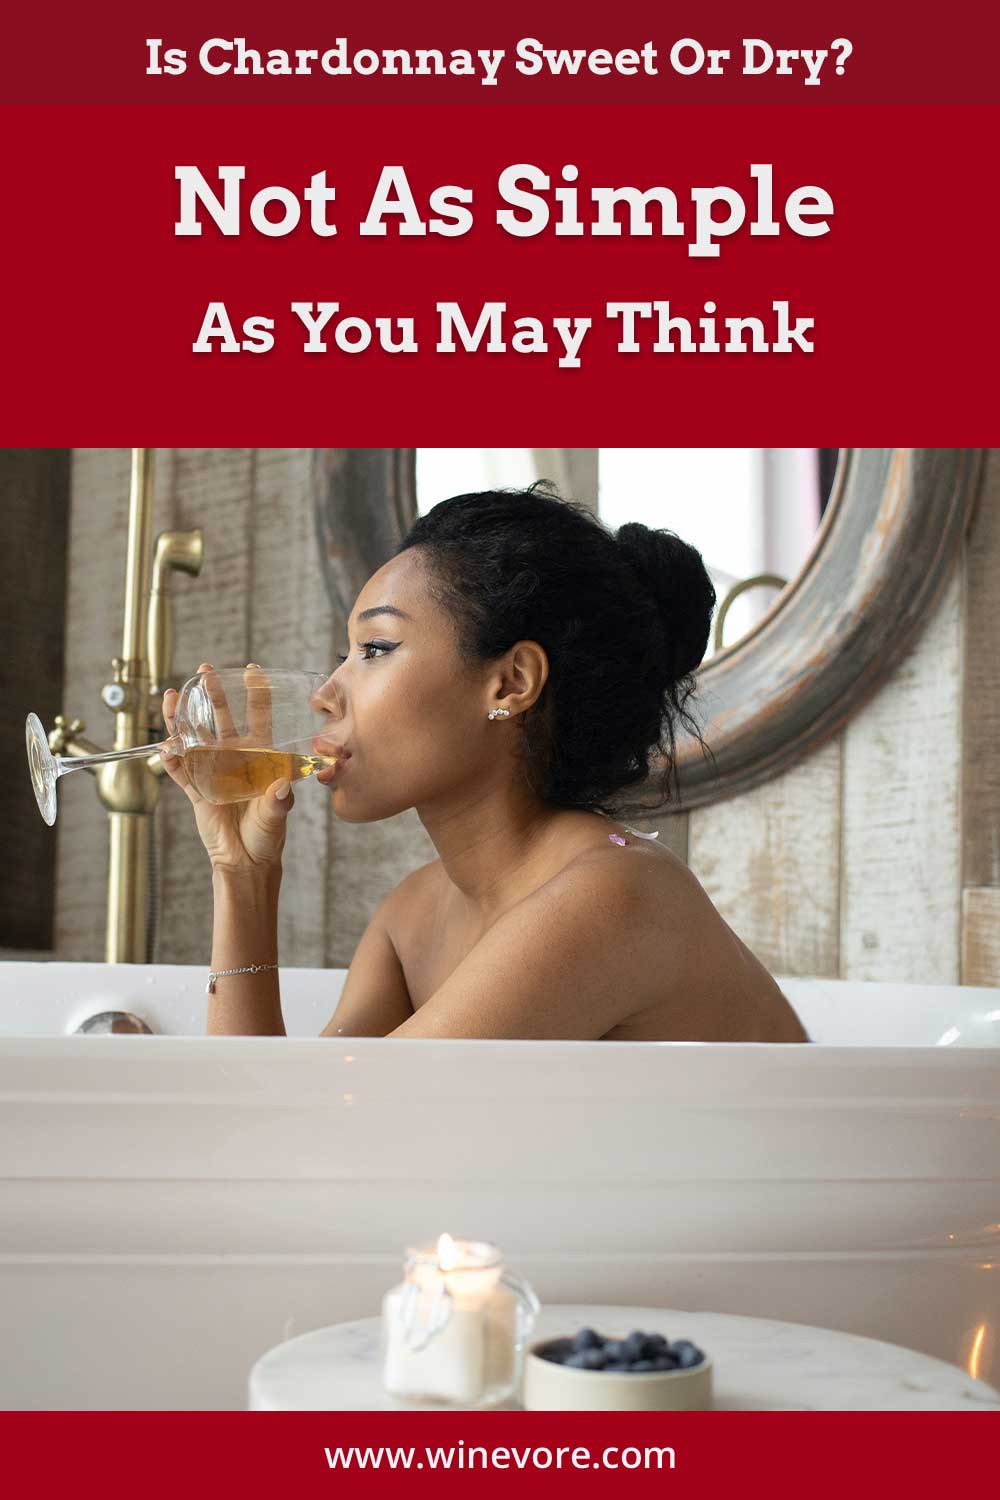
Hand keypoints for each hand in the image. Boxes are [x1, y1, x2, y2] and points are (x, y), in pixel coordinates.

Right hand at [161, 662, 294, 874]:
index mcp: (260, 756)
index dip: (255, 693)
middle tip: (205, 670)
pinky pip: (180, 770)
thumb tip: (282, 786)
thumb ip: (279, 801)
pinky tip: (165, 745)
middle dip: (212, 694)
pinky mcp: (196, 790)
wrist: (247, 860)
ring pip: (195, 737)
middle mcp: (235, 758)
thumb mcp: (277, 815)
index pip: (258, 717)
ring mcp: (213, 771)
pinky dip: (172, 759)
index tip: (251, 670)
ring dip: (183, 717)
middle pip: (221, 718)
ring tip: (172, 696)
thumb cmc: (268, 834)